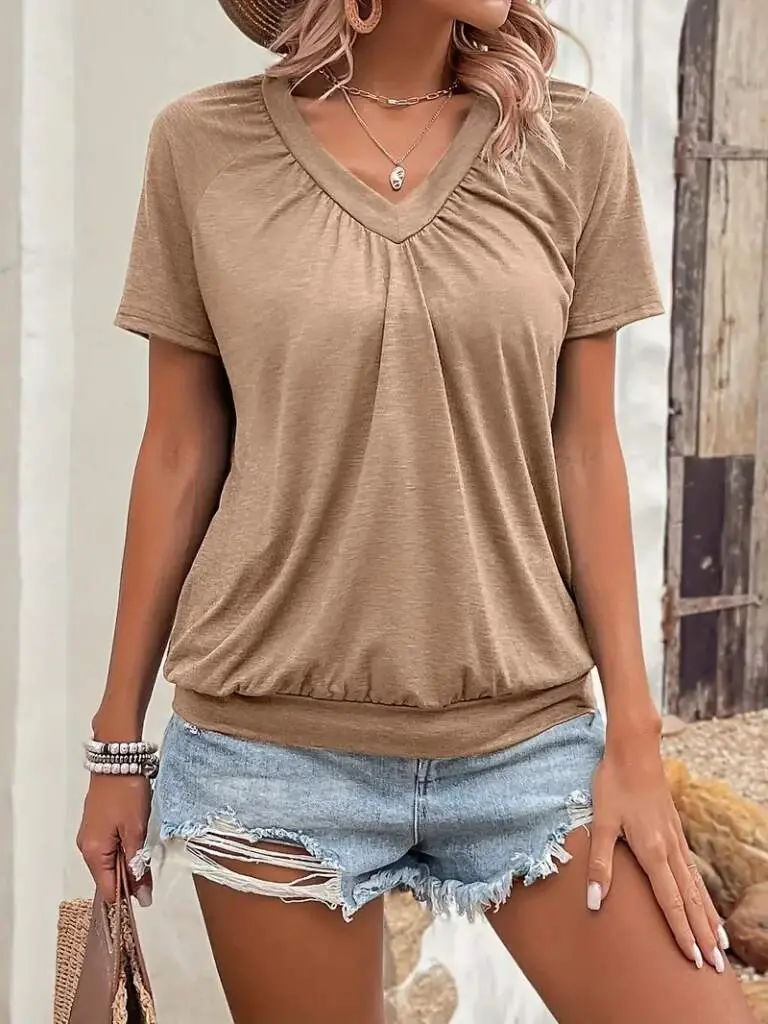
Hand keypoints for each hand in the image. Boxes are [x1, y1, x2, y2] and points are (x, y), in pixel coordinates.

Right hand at [77, 773, 152, 906]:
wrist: (118, 761)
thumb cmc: (127, 795)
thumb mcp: (137, 831)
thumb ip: (138, 865)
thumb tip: (142, 898)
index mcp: (93, 853)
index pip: (107, 890)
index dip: (127, 898)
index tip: (147, 896)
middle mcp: (85, 848)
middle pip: (106, 878)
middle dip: (128, 881)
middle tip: (150, 872)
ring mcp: (88, 836)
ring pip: (107, 863)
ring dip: (126, 864)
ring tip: (145, 857)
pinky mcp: (94, 826)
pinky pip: (106, 849)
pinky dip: (120, 852)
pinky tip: (134, 845)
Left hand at [587, 729, 727, 971]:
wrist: (634, 751)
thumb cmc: (614, 784)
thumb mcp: (600, 822)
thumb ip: (599, 863)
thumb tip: (594, 902)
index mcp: (653, 851)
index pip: (670, 902)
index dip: (682, 932)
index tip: (693, 958)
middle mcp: (670, 849)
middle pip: (690, 900)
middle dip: (703, 934)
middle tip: (715, 967)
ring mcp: (676, 840)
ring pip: (696, 887)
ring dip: (708, 917)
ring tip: (721, 945)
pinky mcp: (675, 831)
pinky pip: (693, 872)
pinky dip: (703, 894)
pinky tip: (705, 902)